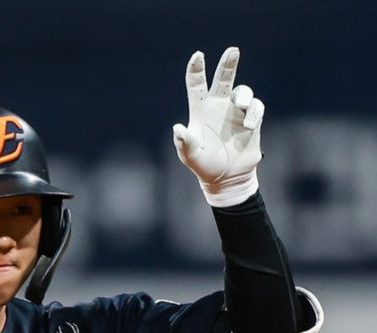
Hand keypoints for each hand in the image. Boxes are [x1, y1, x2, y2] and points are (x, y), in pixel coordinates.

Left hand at [173, 47, 263, 206]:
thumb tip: (177, 128)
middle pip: (223, 78)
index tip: (198, 55)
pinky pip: (256, 107)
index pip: (196, 84)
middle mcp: (218, 106)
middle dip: (228, 63)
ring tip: (243, 105)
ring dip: (244, 95)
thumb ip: (184, 142)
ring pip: (243, 91)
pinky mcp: (252, 120)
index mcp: (200, 110)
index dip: (196, 69)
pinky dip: (254, 112)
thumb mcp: (191, 156)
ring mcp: (236, 112)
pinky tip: (248, 125)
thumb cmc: (204, 167)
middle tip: (233, 50)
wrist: (227, 179)